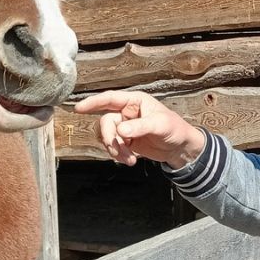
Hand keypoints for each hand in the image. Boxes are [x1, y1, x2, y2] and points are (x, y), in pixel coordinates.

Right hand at [73, 90, 205, 167]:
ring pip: (108, 136)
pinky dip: (118, 155)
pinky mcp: (126, 141)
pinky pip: (113, 147)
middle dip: (110, 138)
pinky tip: (130, 160)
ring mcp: (125, 127)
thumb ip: (140, 127)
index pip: (110, 99)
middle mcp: (127, 112)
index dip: (93, 102)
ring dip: (115, 150)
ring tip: (129, 159)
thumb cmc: (174, 129)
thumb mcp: (160, 125)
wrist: (180, 148)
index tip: (79, 108)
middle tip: (118, 150)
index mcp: (135, 101)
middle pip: (106, 122)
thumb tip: (120, 131)